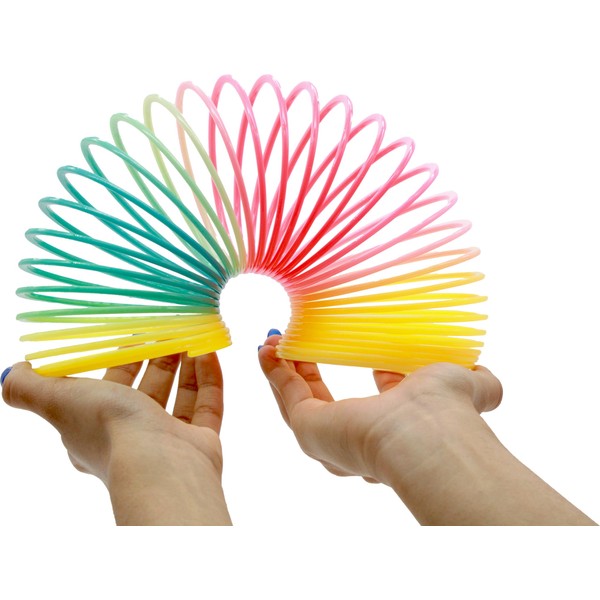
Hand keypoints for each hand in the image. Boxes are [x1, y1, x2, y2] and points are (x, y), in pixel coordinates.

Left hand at [2, 354, 231, 524]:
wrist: (162, 469)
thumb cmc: (110, 431)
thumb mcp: (60, 401)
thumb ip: (30, 387)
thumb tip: (12, 371)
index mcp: (96, 429)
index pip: (107, 388)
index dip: (119, 360)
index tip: (132, 334)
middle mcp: (133, 437)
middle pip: (147, 389)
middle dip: (156, 357)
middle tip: (168, 328)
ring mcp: (169, 442)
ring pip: (178, 396)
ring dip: (184, 364)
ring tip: (192, 335)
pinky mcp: (201, 443)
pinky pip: (207, 405)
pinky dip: (208, 378)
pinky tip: (209, 352)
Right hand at [258, 333, 594, 524]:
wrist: (425, 438)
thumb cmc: (446, 412)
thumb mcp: (462, 385)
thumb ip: (476, 383)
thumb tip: (486, 378)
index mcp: (392, 421)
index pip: (370, 393)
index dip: (357, 366)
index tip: (346, 342)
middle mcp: (356, 434)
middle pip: (322, 398)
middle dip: (308, 369)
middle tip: (297, 342)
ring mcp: (327, 435)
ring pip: (297, 398)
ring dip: (285, 369)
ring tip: (275, 342)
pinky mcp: (307, 429)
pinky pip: (285, 395)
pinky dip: (273, 371)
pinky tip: (267, 348)